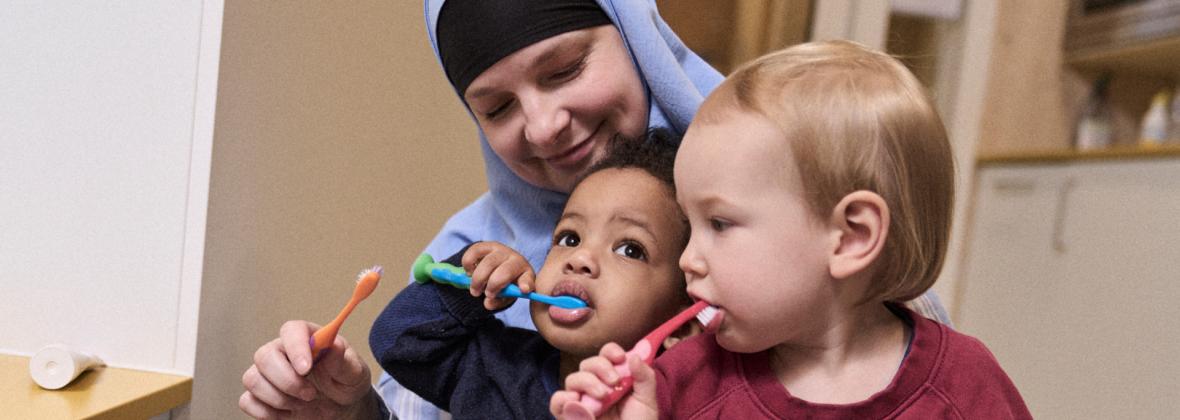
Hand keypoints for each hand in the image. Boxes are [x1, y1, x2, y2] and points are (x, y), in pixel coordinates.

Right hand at [240, 320, 379, 419]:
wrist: (341, 408)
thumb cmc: (346, 382)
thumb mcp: (354, 373)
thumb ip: (343, 361)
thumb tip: (335, 345)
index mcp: (307, 337)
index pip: (291, 330)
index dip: (295, 347)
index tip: (306, 368)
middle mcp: (282, 351)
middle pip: (264, 356)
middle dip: (287, 380)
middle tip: (310, 394)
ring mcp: (267, 373)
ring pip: (252, 379)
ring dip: (278, 398)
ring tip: (303, 404)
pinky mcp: (259, 395)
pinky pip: (247, 400)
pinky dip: (267, 412)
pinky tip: (288, 412)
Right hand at [462, 241, 535, 310]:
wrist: (498, 267)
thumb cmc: (504, 285)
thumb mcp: (504, 297)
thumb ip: (497, 302)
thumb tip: (488, 303)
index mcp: (525, 273)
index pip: (528, 279)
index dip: (526, 284)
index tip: (524, 290)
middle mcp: (515, 259)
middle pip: (504, 272)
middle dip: (492, 285)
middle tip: (481, 294)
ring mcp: (501, 250)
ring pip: (488, 263)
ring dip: (477, 278)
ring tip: (474, 289)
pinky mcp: (487, 245)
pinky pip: (475, 251)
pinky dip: (468, 263)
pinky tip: (469, 273)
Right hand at [550, 343, 658, 419]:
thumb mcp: (647, 401)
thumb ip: (644, 377)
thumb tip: (634, 355)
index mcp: (614, 378)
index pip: (606, 355)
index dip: (611, 351)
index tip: (620, 358)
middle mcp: (595, 386)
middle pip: (587, 364)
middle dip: (600, 367)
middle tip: (614, 381)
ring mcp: (582, 401)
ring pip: (572, 379)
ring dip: (586, 382)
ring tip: (602, 396)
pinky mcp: (571, 415)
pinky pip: (557, 402)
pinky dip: (563, 399)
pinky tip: (577, 401)